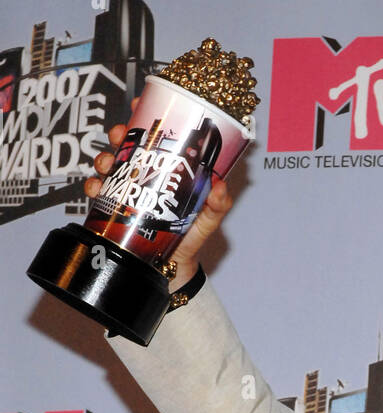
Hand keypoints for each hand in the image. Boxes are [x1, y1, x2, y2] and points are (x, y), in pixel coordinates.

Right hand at [83, 96, 232, 282]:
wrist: (173, 269)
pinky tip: (96, 188)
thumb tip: (220, 187)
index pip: (157, 137)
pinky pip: (99, 191)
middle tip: (120, 136)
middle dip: (120, 134)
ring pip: (110, 163)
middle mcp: (146, 175)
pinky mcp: (115, 207)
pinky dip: (93, 186)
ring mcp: (128, 189)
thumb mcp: (208, 220)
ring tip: (106, 163)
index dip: (146, 117)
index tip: (140, 104)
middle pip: (129, 145)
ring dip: (103, 157)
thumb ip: (217, 205)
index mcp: (168, 170)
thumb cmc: (192, 239)